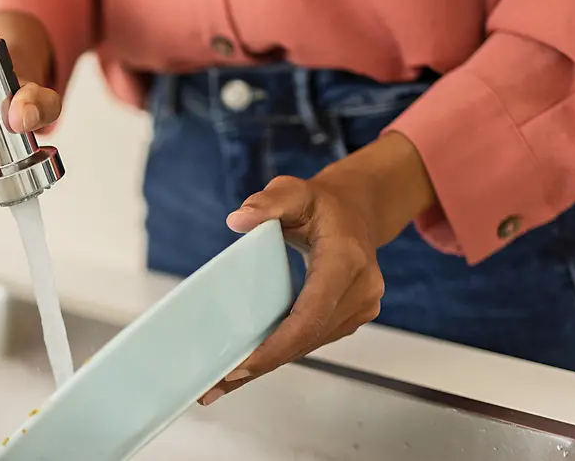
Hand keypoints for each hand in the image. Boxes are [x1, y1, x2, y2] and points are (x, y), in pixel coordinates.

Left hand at [199, 132, 436, 405]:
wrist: (358, 211)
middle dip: (262, 363)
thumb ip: (267, 202)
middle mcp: (360, 290)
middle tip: (214, 384)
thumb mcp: (293, 190)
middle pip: (307, 339)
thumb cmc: (321, 203)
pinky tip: (247, 368)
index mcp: (346, 260)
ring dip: (268, 365)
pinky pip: (312, 340)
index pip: (311, 314)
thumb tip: (238, 220)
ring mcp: (360, 307)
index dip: (277, 345)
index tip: (242, 364)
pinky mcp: (351, 317)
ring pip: (309, 345)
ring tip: (220, 384)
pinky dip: (280, 354)